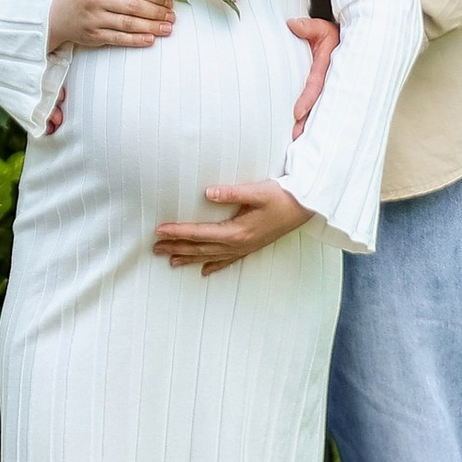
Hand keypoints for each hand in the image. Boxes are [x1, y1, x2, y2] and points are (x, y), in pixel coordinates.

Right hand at [47, 0, 175, 52]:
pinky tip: (150, 39)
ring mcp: (94, 19)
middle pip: (134, 7)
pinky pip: (119, 39)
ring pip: (128, 24)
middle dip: (156, 12)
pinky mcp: (92, 36)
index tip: (169, 2)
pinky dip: (136, 40)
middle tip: (172, 17)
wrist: (56, 13)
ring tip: (167, 28)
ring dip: (151, 27)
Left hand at [154, 179, 313, 272]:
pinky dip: (214, 265)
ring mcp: (245, 248)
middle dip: (177, 247)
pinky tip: (204, 271)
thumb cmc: (282, 196)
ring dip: (189, 257)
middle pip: (201, 248)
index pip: (200, 233)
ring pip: (210, 256)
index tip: (159, 231)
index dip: (178, 231)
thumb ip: (232, 193)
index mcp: (237, 232)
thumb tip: (207, 193)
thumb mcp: (258, 190)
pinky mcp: (251, 246)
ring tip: (170, 260)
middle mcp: (238, 244)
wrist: (306, 207)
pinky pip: (227, 260)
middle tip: (155, 248)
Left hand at [288, 13, 338, 136]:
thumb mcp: (322, 28)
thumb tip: (292, 24)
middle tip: (297, 135)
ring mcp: (332, 86)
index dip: (307, 98)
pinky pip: (323, 106)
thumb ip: (308, 27)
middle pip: (319, 103)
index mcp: (329, 65)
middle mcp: (332, 79)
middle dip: (309, 120)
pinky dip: (315, 119)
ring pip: (322, 108)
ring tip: (299, 138)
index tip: (298, 112)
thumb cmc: (336, 35)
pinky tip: (307, 132)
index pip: (316, 84)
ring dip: (311, 123)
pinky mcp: (330, 90)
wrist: (353, 41)